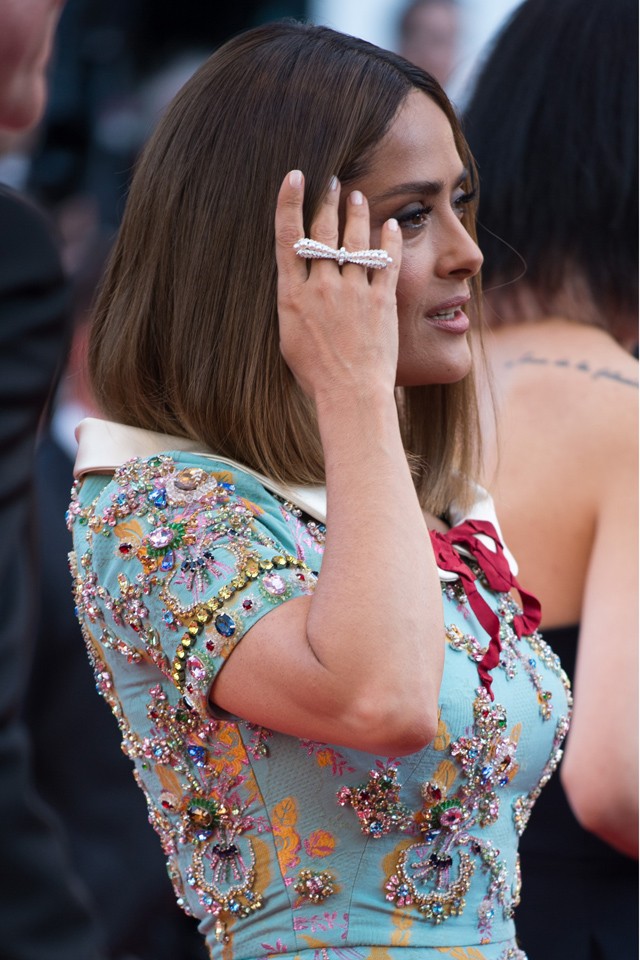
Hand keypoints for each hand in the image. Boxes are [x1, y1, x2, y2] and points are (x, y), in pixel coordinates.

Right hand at [274, 169, 401, 404]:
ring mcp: (352, 292)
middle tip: (331, 180)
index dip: (289, 203)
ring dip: (356, 213)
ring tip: (356, 195)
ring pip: (354, 240)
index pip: (287, 237)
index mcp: (293, 296)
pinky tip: (391, 225)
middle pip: (322, 231)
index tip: (294, 177)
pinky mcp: (381, 300)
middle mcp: (321, 287)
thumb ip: (294, 304)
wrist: (350, 394)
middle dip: (327, 200)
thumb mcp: (289, 339)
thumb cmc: (316, 374)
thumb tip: (296, 282)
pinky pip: (386, 261)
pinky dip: (389, 240)